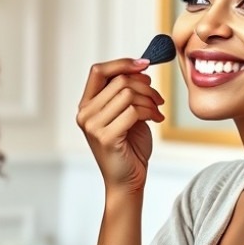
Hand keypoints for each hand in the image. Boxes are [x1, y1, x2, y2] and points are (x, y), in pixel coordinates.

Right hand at [76, 59, 164, 193]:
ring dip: (149, 100)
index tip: (145, 64)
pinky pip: (132, 111)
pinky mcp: (106, 138)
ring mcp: (93, 126)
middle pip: (119, 81)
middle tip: (158, 98)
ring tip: (157, 111)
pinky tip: (155, 119)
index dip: (122, 64)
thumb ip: (125, 92)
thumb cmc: (129, 147)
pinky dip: (149, 112)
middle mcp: (85, 114)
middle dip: (145, 86)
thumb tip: (140, 67)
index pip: (98, 71)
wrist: (129, 180)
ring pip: (127, 94)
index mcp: (87, 105)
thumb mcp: (126, 113)